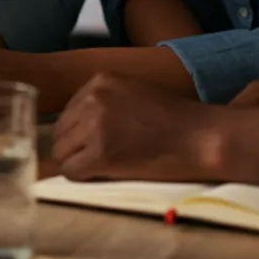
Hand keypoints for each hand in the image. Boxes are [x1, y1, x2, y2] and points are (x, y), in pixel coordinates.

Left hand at [52, 73, 220, 181]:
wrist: (198, 136)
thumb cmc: (172, 118)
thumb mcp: (133, 92)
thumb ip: (104, 100)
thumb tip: (76, 124)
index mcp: (100, 80)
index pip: (68, 111)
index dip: (77, 131)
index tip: (93, 142)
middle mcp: (93, 98)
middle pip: (60, 131)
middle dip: (73, 147)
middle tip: (96, 159)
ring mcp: (95, 124)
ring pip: (61, 152)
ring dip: (76, 163)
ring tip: (101, 167)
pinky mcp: (101, 153)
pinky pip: (71, 172)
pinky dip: (81, 177)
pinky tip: (101, 175)